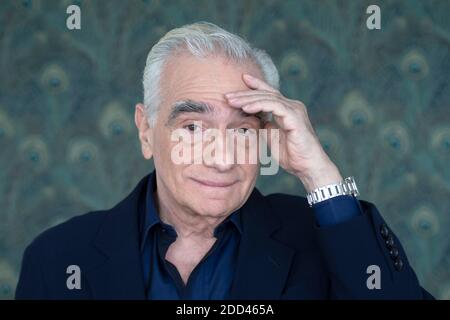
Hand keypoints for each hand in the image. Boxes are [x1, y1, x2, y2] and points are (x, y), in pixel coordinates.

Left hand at [225, 73, 342, 191]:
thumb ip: (264, 126)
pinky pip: (275, 106)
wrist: (308, 167)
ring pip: (268, 98)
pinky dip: (259, 105)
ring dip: (248, 99)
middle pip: (266, 94)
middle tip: (227, 95)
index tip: (241, 79)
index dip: (256, 85)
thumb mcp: (272, 137)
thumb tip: (253, 119)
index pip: (269, 93)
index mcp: (287, 110)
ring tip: (232, 101)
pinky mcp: (295, 118)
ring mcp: (295, 110)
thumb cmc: (292, 155)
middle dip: (245, 93)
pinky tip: (246, 108)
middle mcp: (292, 106)